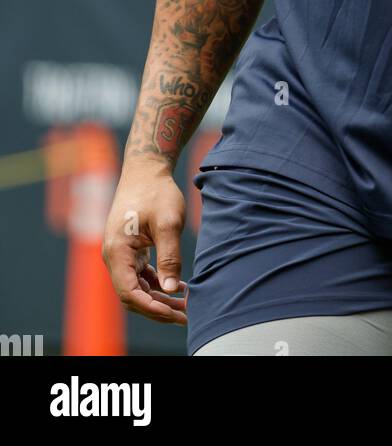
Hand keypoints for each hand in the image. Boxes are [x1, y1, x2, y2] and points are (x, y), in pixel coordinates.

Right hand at [102, 158, 188, 325]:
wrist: (147, 168)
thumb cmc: (157, 191)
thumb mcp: (169, 222)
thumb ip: (170, 257)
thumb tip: (172, 290)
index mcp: (116, 251)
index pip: (130, 293)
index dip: (152, 308)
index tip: (175, 313)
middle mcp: (113, 256)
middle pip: (132, 295)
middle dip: (157, 308)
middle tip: (185, 315)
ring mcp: (120, 253)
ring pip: (137, 287)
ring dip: (159, 298)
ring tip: (185, 306)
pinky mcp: (129, 250)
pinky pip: (140, 275)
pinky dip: (157, 284)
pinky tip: (178, 287)